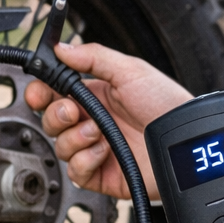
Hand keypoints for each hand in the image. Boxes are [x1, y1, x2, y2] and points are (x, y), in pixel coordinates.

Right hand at [23, 41, 190, 200]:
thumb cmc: (168, 103)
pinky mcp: (102, 174)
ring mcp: (97, 149)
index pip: (56, 94)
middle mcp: (94, 122)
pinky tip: (103, 151)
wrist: (185, 140)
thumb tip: (62, 48)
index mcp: (97, 95)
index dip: (41, 94)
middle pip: (52, 120)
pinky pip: (75, 171)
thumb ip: (94, 57)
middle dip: (56, 115)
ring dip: (74, 138)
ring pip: (60, 146)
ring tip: (98, 132)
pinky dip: (84, 160)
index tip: (38, 93)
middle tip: (73, 111)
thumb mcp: (131, 70)